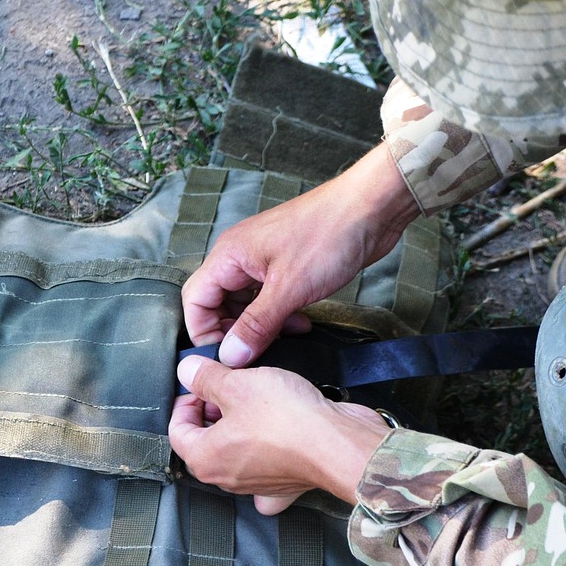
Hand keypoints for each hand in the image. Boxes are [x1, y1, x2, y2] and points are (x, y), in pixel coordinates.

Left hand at [168, 354, 390, 513]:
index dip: (186, 400)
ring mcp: (258, 483)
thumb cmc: (287, 419)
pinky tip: (274, 440)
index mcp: (206, 459)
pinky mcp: (287, 480)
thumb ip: (205, 377)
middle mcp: (228, 478)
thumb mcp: (237, 383)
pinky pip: (268, 467)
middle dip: (212, 411)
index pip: (177, 430)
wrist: (340, 443)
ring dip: (239, 426)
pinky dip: (268, 455)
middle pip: (206, 441)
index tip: (201, 383)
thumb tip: (187, 371)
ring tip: (254, 399)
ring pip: (235, 452)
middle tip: (228, 386)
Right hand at [181, 142, 417, 365]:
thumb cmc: (328, 235)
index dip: (204, 332)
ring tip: (284, 337)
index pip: (195, 299)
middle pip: (217, 302)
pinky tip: (299, 323)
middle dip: (233, 331)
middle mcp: (239, 256)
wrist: (370, 208)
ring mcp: (262, 260)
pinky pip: (268, 297)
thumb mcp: (289, 289)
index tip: (225, 357)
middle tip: (256, 352)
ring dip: (259, 325)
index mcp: (229, 255)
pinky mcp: (285, 265)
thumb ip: (256, 325)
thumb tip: (230, 356)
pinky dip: (278, 315)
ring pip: (244, 303)